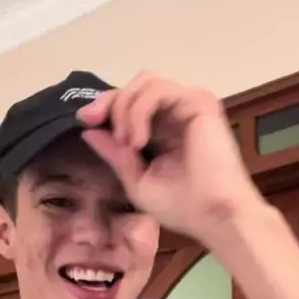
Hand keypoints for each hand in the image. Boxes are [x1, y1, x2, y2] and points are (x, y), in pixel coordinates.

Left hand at [77, 71, 262, 245]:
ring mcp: (189, 104)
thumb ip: (115, 154)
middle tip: (94, 121)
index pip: (131, 102)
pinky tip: (138, 139)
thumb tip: (88, 131)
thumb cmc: (181, 206)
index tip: (85, 121)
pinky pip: (158, 90)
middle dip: (110, 101)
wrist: (213, 215)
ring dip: (125, 109)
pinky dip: (139, 111)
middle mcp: (177, 112)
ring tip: (127, 142)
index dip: (106, 106)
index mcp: (164, 129)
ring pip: (145, 82)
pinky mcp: (199, 102)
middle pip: (136, 85)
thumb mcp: (137, 180)